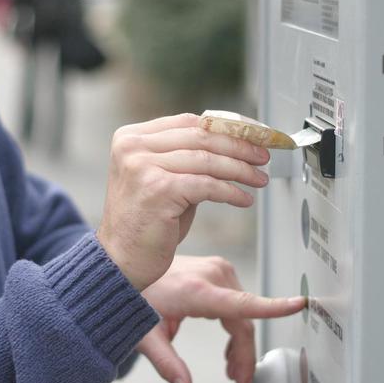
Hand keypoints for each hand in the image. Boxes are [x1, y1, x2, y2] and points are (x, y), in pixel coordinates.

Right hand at [96, 113, 270, 290]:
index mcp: (131, 137)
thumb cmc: (145, 223)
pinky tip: (244, 199)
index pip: (189, 121)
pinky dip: (231, 192)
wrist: (121, 261)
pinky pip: (207, 185)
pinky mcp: (158, 189)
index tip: (252, 136)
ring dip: (240, 170)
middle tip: (263, 156)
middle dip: (240, 146)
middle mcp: (133, 147)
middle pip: (201, 136)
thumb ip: (186, 158)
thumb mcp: (164, 179)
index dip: (226, 127)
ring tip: (259, 179)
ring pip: (207, 160)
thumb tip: (231, 144)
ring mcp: (143, 166)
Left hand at [137, 256, 305, 382]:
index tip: (299, 304)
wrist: (126, 269)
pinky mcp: (217, 270)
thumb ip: (167, 363)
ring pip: (242, 314)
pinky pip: (237, 302)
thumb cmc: (134, 297)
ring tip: (233, 372)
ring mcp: (216, 270)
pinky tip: (229, 351)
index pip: (242, 305)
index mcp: (197, 291)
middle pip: (243, 322)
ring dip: (241, 344)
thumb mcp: (146, 335)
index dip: (273, 308)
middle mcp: (212, 276)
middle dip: (245, 356)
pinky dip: (236, 326)